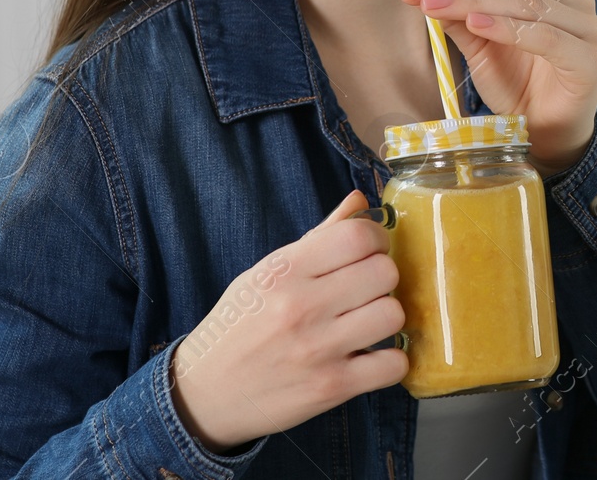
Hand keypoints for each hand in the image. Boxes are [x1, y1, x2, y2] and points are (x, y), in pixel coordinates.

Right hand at [169, 189, 406, 453]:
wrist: (204, 394)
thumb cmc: (238, 326)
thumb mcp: (266, 273)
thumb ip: (319, 237)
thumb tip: (361, 201)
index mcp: (283, 272)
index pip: (358, 236)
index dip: (376, 238)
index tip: (369, 250)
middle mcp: (301, 307)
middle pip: (384, 272)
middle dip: (382, 277)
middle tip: (366, 289)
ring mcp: (318, 349)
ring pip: (393, 314)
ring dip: (386, 317)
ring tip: (365, 322)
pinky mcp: (331, 388)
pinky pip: (393, 365)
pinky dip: (389, 362)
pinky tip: (370, 356)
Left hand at [397, 0, 596, 174]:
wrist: (545, 132)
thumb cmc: (516, 82)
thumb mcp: (477, 42)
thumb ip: (456, 12)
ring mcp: (587, 28)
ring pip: (525, 2)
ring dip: (472, 1)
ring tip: (432, 4)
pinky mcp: (588, 61)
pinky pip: (545, 37)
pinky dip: (507, 28)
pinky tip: (475, 24)